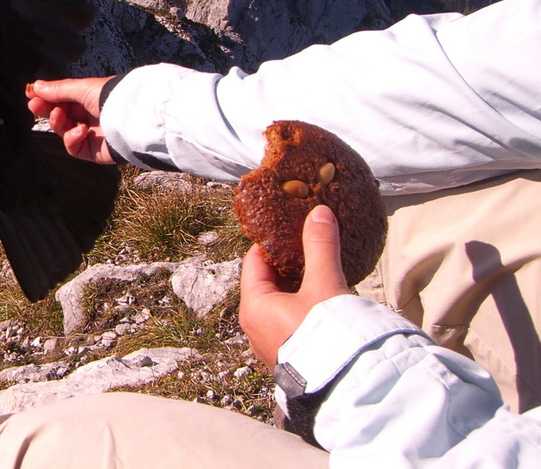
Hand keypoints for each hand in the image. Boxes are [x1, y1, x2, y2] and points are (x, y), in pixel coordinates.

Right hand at [26, 77, 115, 163]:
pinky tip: (81, 130)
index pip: (61, 98)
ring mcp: (90, 133)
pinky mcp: (92, 151)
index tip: (30, 94)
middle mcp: (88, 115)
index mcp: (87, 98)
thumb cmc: (112, 97)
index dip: (45, 96)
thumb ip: (58, 90)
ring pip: (63, 130)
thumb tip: (36, 86)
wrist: (134, 117)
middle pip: (59, 115)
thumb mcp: (82, 88)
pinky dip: (72, 138)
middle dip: (46, 109)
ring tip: (59, 115)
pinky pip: (73, 147)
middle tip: (34, 105)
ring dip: (57, 122)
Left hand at [238, 205, 350, 370]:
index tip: (289, 229)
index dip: (272, 243)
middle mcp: (255, 327)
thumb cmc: (327, 335)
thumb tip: (319, 213)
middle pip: (267, 283)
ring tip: (320, 271)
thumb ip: (320, 247)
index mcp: (253, 306)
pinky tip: (324, 302)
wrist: (346, 386)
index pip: (254, 262)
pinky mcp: (288, 357)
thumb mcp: (324, 284)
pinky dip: (302, 308)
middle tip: (309, 246)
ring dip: (298, 288)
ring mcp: (270, 345)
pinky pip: (289, 323)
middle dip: (288, 265)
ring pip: (279, 304)